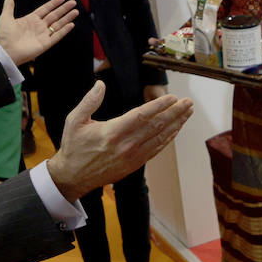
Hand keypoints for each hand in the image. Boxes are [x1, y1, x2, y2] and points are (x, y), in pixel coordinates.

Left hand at [0, 0, 77, 64]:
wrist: (6, 51)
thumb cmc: (4, 36)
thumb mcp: (6, 18)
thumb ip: (9, 7)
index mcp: (30, 20)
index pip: (45, 9)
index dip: (53, 4)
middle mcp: (38, 26)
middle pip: (54, 16)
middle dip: (64, 9)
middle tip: (73, 2)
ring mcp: (43, 35)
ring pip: (58, 24)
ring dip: (67, 18)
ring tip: (76, 11)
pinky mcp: (45, 44)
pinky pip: (57, 36)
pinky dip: (64, 30)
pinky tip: (71, 24)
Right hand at [49, 81, 193, 200]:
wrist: (73, 177)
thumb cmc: (74, 147)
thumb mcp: (74, 121)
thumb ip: (89, 101)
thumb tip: (100, 84)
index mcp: (112, 132)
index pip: (142, 116)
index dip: (160, 105)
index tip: (173, 97)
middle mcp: (126, 145)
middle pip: (156, 126)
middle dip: (175, 113)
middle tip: (188, 102)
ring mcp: (132, 157)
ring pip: (159, 138)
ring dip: (176, 124)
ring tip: (187, 113)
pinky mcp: (134, 165)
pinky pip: (156, 150)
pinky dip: (168, 139)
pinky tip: (175, 130)